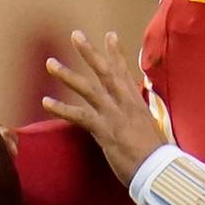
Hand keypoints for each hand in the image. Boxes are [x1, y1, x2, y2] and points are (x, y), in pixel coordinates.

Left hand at [42, 30, 164, 185]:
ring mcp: (113, 114)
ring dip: (67, 74)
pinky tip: (46, 101)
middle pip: (105, 71)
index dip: (116, 53)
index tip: (109, 35)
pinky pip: (78, 116)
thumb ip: (139, 118)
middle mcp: (125, 103)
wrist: (158, 169)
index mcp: (137, 102)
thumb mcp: (150, 128)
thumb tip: (136, 116)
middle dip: (89, 52)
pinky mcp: (104, 129)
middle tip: (76, 35)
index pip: (124, 72)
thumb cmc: (155, 154)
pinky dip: (61, 108)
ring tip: (50, 63)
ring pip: (87, 88)